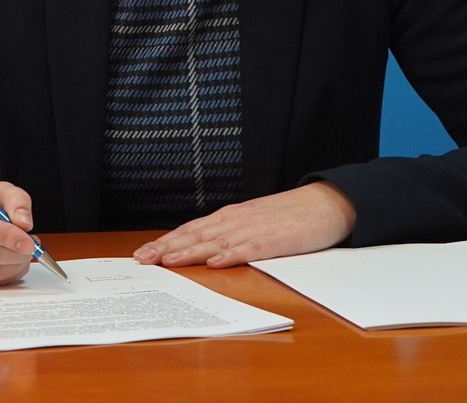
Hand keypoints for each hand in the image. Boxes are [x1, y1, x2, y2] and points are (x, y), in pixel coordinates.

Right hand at [0, 180, 37, 286]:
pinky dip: (5, 276)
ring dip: (12, 267)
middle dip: (13, 254)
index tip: (28, 242)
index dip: (4, 236)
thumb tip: (24, 225)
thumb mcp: (0, 190)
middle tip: (31, 247)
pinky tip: (11, 262)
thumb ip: (17, 202)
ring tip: (23, 254)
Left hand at [133, 182, 355, 268]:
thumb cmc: (287, 216)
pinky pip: (250, 248)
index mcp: (229, 217)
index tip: (142, 254)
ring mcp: (254, 229)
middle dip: (167, 247)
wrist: (325, 203)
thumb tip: (201, 252)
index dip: (165, 242)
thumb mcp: (252, 222)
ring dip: (190, 251)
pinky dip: (231, 254)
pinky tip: (216, 263)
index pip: (190, 230)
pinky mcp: (275, 239)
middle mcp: (236, 220)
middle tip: (142, 260)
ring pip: (215, 241)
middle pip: (195, 235)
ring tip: (167, 260)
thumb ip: (228, 235)